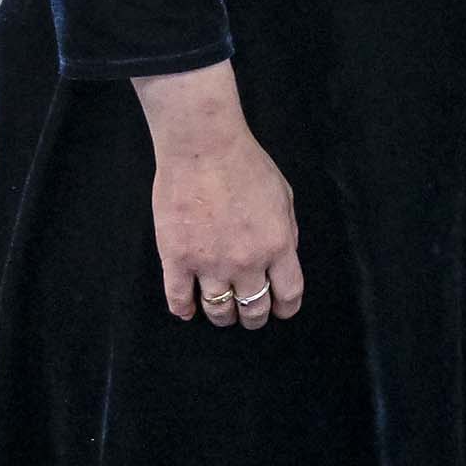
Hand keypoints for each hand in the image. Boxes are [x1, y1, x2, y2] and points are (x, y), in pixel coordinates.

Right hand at [133, 62, 302, 326]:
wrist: (203, 148)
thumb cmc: (245, 164)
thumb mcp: (283, 196)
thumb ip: (286, 231)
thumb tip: (283, 257)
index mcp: (278, 245)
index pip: (288, 294)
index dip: (285, 308)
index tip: (280, 310)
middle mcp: (247, 262)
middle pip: (254, 309)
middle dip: (254, 316)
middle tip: (249, 314)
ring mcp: (210, 264)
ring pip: (218, 311)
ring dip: (222, 317)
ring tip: (221, 313)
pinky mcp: (177, 259)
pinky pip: (179, 300)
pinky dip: (185, 311)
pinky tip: (188, 310)